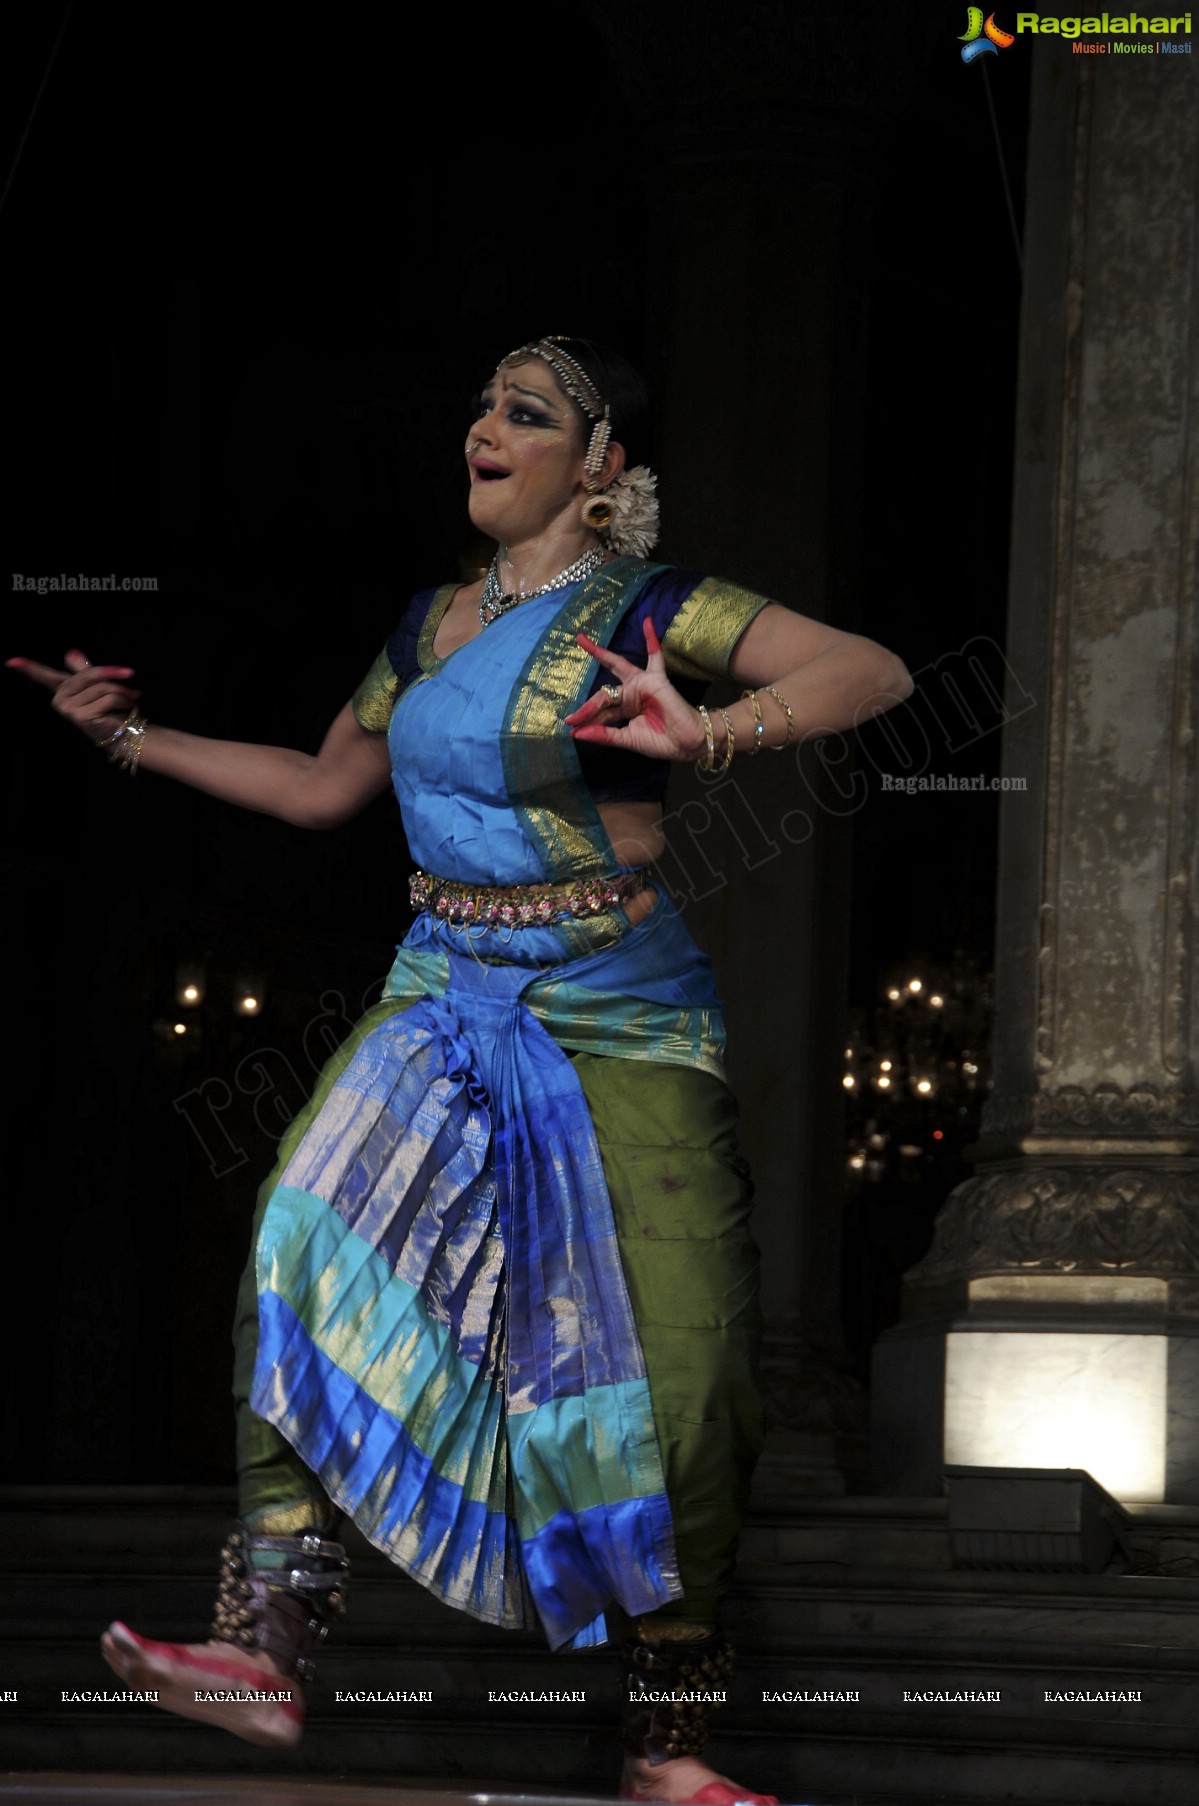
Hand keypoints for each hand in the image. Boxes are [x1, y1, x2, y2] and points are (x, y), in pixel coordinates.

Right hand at [6, 648, 139, 743]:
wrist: (123, 733)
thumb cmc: (111, 708)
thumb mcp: (98, 685)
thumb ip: (84, 670)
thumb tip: (70, 652)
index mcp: (62, 689)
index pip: (44, 676)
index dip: (28, 668)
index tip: (10, 662)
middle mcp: (60, 700)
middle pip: (88, 675)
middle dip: (112, 674)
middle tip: (129, 674)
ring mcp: (68, 710)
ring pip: (101, 687)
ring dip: (122, 691)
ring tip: (130, 698)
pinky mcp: (81, 717)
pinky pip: (107, 698)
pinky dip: (123, 700)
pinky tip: (125, 709)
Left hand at [565, 619, 706, 761]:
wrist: (686, 743)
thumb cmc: (660, 742)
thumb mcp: (627, 739)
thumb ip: (604, 735)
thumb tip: (577, 734)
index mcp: (624, 709)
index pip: (601, 710)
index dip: (587, 718)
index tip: (571, 728)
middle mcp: (630, 694)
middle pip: (603, 693)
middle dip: (587, 705)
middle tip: (570, 715)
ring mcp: (642, 684)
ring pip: (616, 668)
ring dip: (600, 653)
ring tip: (582, 640)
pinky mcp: (655, 678)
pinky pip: (654, 655)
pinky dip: (651, 639)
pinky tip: (647, 622)